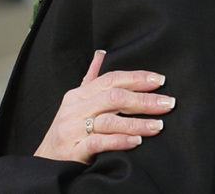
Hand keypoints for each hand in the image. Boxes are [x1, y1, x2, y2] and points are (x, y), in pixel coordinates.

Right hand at [34, 50, 175, 163]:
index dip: (136, 78)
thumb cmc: (67, 130)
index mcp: (77, 95)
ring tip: (158, 125)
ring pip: (109, 120)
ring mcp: (73, 129)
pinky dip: (120, 140)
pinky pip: (100, 142)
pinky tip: (136, 141)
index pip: (110, 79)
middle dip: (143, 100)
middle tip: (168, 103)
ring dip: (137, 122)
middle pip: (113, 98)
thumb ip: (91, 79)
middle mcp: (74, 109)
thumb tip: (101, 54)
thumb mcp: (76, 102)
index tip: (160, 80)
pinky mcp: (74, 149)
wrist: (46, 160)